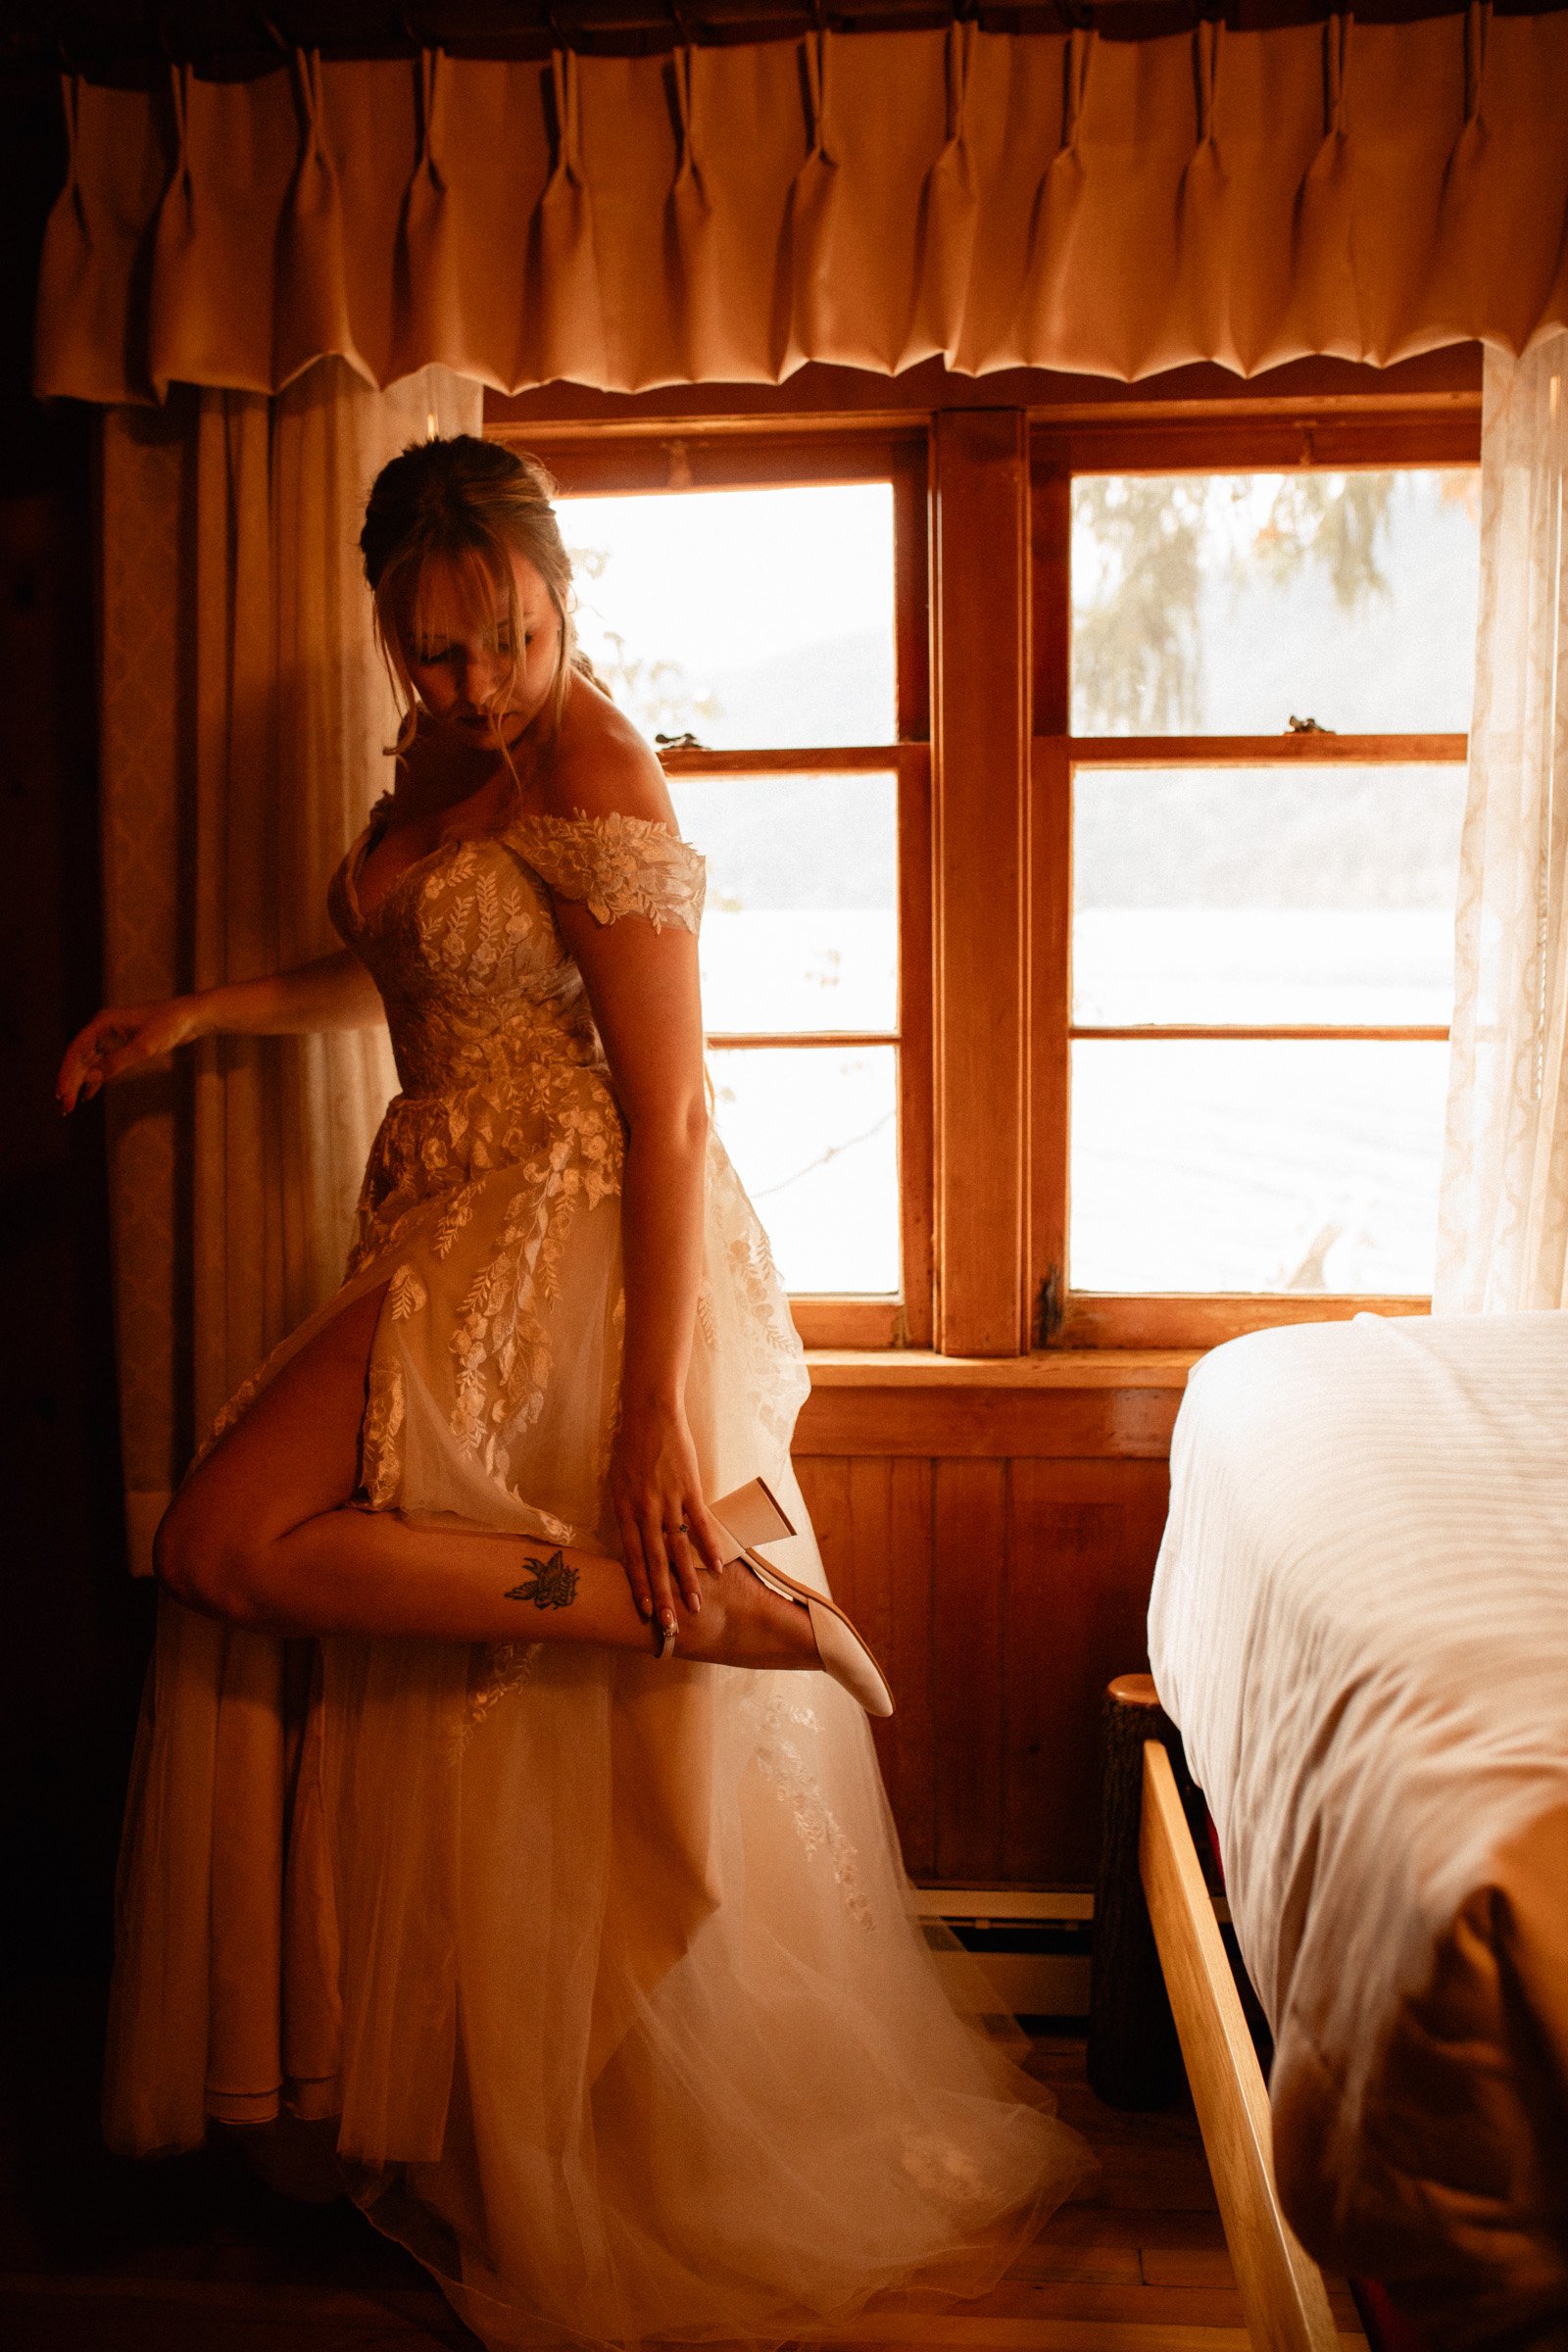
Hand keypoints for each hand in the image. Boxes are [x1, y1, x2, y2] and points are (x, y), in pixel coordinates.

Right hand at [56, 996, 205, 1113]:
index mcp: (103, 1022)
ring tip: (70, 1105)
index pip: (77, 1050)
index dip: (67, 1073)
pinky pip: (102, 1065)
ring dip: (80, 1084)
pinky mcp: (122, 1045)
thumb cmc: (169, 1025)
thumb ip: (117, 1063)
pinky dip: (95, 1080)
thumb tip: (90, 1079)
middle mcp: (103, 1028)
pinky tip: (88, 1096)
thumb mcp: (144, 1047)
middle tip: (64, 1106)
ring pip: (89, 1063)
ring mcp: (111, 1037)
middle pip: (80, 1059)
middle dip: (70, 1082)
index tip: (61, 1093)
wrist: (189, 1017)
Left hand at [609, 1396, 726, 1640]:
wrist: (649, 1414)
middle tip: (670, 1625)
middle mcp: (645, 1510)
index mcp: (624, 1510)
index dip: (639, 1585)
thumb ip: (626, 1512)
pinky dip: (710, 1546)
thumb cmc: (630, 1447)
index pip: (631, 1557)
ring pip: (679, 1549)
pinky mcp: (690, 1489)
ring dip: (688, 1580)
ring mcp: (668, 1501)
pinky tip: (718, 1567)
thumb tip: (633, 1538)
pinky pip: (700, 1524)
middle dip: (662, 1596)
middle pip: (655, 1561)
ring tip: (696, 1605)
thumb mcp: (617, 1482)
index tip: (645, 1611)